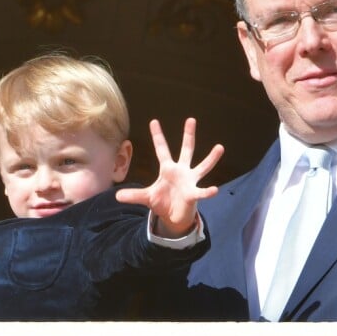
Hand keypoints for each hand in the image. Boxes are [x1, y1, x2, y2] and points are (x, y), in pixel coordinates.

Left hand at [115, 118, 223, 237]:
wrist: (173, 216)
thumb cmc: (162, 202)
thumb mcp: (146, 197)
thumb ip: (133, 195)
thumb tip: (116, 196)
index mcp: (168, 169)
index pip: (161, 149)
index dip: (158, 136)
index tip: (153, 121)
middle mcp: (181, 171)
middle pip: (186, 150)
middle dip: (188, 135)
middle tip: (191, 119)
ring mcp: (190, 181)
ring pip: (202, 166)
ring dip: (211, 158)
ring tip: (220, 147)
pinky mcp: (193, 193)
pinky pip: (201, 192)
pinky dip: (207, 192)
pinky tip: (214, 190)